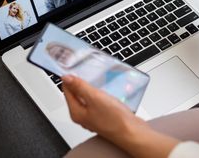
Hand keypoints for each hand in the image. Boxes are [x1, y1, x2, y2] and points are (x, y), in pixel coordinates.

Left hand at [62, 75, 178, 156]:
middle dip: (82, 81)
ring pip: (89, 97)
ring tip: (99, 78)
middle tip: (87, 70)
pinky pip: (99, 101)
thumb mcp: (95, 98)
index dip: (70, 78)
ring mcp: (94, 116)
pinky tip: (108, 88)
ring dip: (93, 86)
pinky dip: (101, 93)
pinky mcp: (104, 116)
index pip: (67, 91)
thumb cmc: (114, 119)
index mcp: (76, 112)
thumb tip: (66, 78)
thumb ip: (79, 87)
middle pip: (77, 93)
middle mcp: (83, 115)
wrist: (132, 132)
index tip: (75, 67)